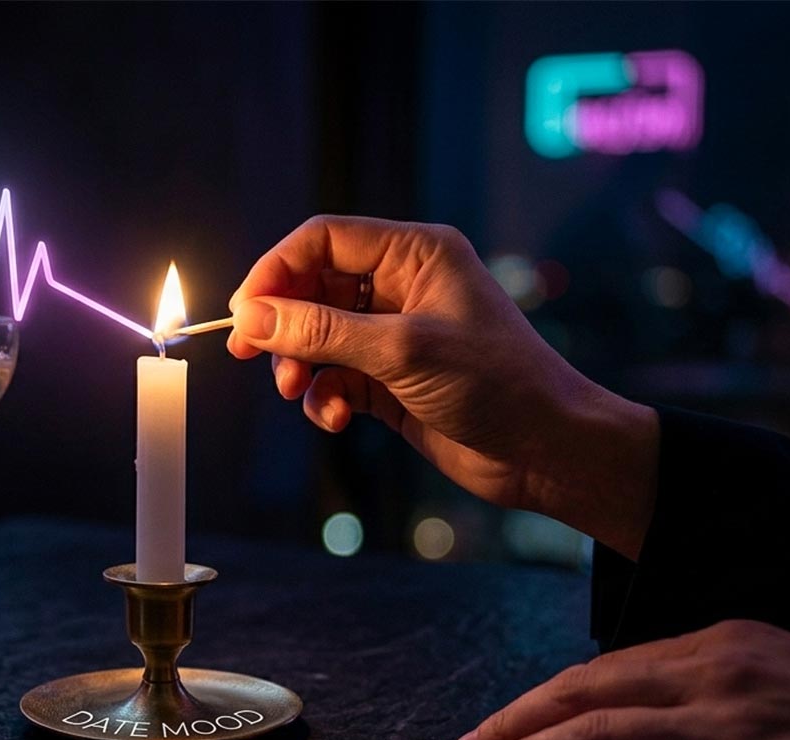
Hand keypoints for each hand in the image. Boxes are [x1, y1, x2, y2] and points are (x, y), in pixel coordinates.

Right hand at [227, 215, 657, 558]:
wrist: (546, 449)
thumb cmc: (497, 384)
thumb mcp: (401, 351)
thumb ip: (322, 332)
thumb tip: (253, 319)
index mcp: (415, 253)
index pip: (324, 240)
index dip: (277, 270)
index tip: (244, 311)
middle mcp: (403, 286)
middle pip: (313, 288)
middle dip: (284, 324)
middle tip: (250, 354)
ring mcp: (395, 333)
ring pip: (318, 336)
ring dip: (300, 364)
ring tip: (298, 391)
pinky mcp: (391, 379)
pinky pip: (335, 377)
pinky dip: (324, 396)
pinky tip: (334, 418)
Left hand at [451, 620, 789, 739]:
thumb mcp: (788, 675)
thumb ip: (715, 684)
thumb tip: (642, 711)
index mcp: (724, 642)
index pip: (604, 669)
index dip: (542, 698)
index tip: (501, 720)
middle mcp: (716, 674)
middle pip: (584, 696)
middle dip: (514, 723)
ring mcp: (730, 729)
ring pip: (597, 737)